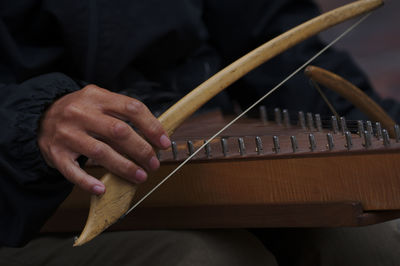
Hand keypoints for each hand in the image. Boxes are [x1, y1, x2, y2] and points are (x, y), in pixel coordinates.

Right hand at [38, 84, 170, 194]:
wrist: (40, 117)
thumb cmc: (80, 112)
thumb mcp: (99, 101)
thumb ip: (122, 113)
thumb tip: (154, 136)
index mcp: (97, 96)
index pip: (131, 108)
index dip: (152, 126)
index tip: (164, 143)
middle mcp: (81, 112)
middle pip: (119, 131)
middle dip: (142, 150)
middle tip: (153, 163)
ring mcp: (67, 133)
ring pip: (100, 152)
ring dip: (124, 167)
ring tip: (140, 176)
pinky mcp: (56, 152)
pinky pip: (72, 171)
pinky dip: (88, 182)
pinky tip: (102, 189)